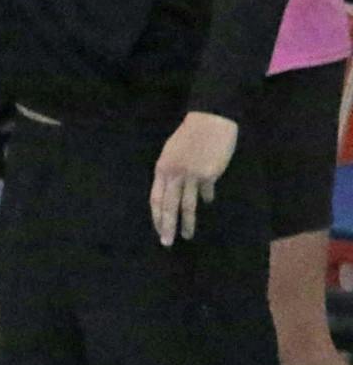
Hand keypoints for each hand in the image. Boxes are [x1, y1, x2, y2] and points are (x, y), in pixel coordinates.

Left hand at [149, 111, 236, 246]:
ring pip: (187, 205)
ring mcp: (191, 176)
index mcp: (162, 168)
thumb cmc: (189, 135)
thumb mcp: (171, 152)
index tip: (158, 230)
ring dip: (187, 223)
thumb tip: (173, 191)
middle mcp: (174, 174)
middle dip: (167, 227)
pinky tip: (208, 203)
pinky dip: (207, 198)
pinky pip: (206, 192)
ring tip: (187, 236)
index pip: (155, 198)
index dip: (156, 216)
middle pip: (168, 206)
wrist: (209, 122)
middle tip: (167, 243)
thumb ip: (171, 173)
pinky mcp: (209, 175)